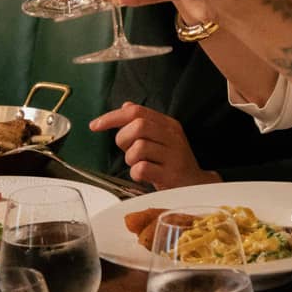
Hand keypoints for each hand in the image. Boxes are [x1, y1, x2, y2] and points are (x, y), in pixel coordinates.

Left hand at [89, 102, 220, 189]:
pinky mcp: (171, 174)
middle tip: (127, 150)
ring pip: (138, 148)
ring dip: (130, 159)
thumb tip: (125, 106)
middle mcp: (172, 136)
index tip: (95, 125)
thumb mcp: (161, 138)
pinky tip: (143, 176)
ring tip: (139, 165)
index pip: (137, 111)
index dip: (112, 117)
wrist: (195, 185)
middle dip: (123, 139)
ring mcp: (173, 155)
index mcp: (168, 124)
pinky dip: (136, 174)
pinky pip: (142, 169)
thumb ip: (144, 122)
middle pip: (138, 126)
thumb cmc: (172, 162)